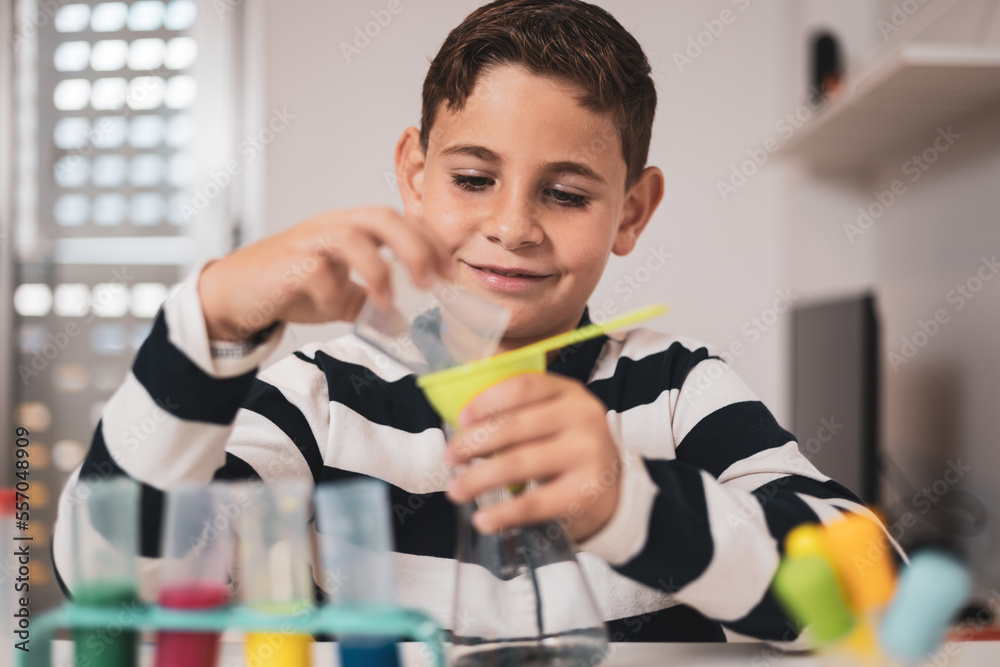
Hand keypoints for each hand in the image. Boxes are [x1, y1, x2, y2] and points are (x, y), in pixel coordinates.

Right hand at [198, 207, 453, 340]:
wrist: (234, 294)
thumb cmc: (290, 287)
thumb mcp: (339, 295)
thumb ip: (370, 302)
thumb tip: (403, 325)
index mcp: (351, 227)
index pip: (401, 220)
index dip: (430, 241)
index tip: (450, 272)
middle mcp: (332, 226)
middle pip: (382, 217)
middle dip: (414, 247)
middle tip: (431, 281)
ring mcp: (307, 241)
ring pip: (351, 236)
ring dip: (378, 269)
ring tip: (389, 300)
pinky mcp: (285, 263)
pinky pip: (315, 270)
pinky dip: (334, 290)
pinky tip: (339, 308)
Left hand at [444, 373, 621, 542]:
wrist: (613, 489)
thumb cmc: (568, 447)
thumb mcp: (553, 417)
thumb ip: (517, 410)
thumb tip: (463, 421)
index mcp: (569, 392)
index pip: (523, 387)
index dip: (486, 401)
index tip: (461, 419)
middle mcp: (583, 417)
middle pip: (515, 426)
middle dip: (473, 444)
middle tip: (449, 457)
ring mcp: (587, 454)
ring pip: (518, 464)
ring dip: (478, 478)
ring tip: (456, 490)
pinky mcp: (586, 492)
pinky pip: (534, 502)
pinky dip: (503, 513)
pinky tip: (483, 519)